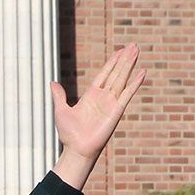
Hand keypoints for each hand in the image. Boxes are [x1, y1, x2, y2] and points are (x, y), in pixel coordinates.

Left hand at [52, 44, 147, 188]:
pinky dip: (134, 83)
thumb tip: (52, 83)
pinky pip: (127, 94)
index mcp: (91, 95)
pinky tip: (142, 72)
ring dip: (130, 65)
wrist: (76, 149)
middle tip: (134, 45)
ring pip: (122, 79)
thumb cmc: (69, 134)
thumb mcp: (61, 110)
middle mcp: (103, 97)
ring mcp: (111, 103)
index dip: (113, 62)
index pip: (105, 74)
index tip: (121, 51)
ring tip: (137, 51)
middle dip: (125, 59)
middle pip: (116, 73)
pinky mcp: (116, 111)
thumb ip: (59, 96)